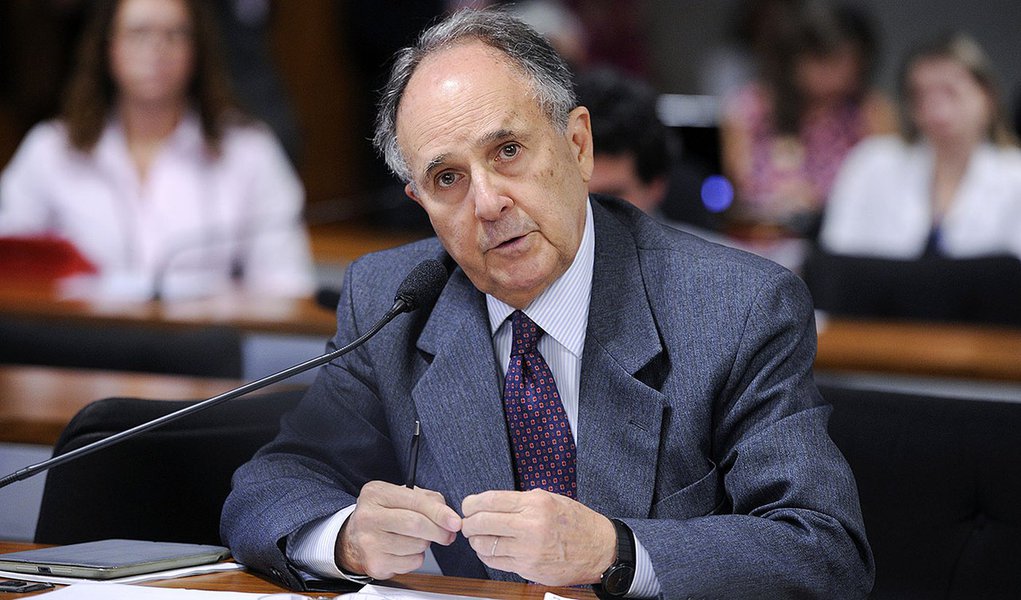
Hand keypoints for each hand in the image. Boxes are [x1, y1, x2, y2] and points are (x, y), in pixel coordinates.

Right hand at [336, 480, 460, 579]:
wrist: (354, 538)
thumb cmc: (383, 514)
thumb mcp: (400, 496)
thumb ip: (427, 499)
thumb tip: (448, 516)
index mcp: (376, 493)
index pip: (415, 502)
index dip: (439, 513)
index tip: (455, 522)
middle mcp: (368, 517)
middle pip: (415, 525)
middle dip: (438, 531)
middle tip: (448, 534)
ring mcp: (369, 542)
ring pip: (416, 546)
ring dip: (424, 544)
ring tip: (415, 538)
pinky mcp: (375, 563)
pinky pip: (410, 563)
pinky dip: (416, 558)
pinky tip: (405, 550)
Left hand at [461, 488, 615, 585]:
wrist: (599, 549)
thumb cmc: (576, 523)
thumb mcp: (550, 500)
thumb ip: (521, 501)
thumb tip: (489, 504)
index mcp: (536, 503)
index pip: (491, 500)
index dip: (472, 503)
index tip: (468, 505)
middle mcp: (531, 526)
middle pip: (483, 522)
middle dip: (469, 523)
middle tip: (468, 522)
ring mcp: (529, 550)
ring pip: (485, 545)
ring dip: (476, 541)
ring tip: (478, 536)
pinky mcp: (528, 568)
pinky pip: (496, 562)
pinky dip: (487, 555)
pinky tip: (490, 549)